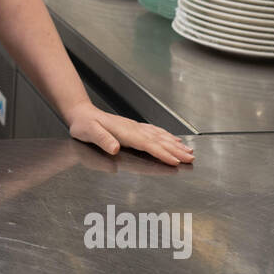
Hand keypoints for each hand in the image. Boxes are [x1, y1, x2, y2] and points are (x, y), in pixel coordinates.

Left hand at [64, 102, 194, 165]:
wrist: (81, 113)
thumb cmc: (84, 124)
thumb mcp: (88, 132)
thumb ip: (102, 139)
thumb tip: (114, 148)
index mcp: (125, 132)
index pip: (148, 144)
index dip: (162, 153)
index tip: (176, 161)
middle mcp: (133, 129)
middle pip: (159, 140)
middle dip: (176, 150)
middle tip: (192, 158)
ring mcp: (135, 127)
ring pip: (160, 136)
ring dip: (175, 144)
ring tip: (189, 150)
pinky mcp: (134, 127)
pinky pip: (154, 132)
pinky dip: (166, 136)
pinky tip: (173, 139)